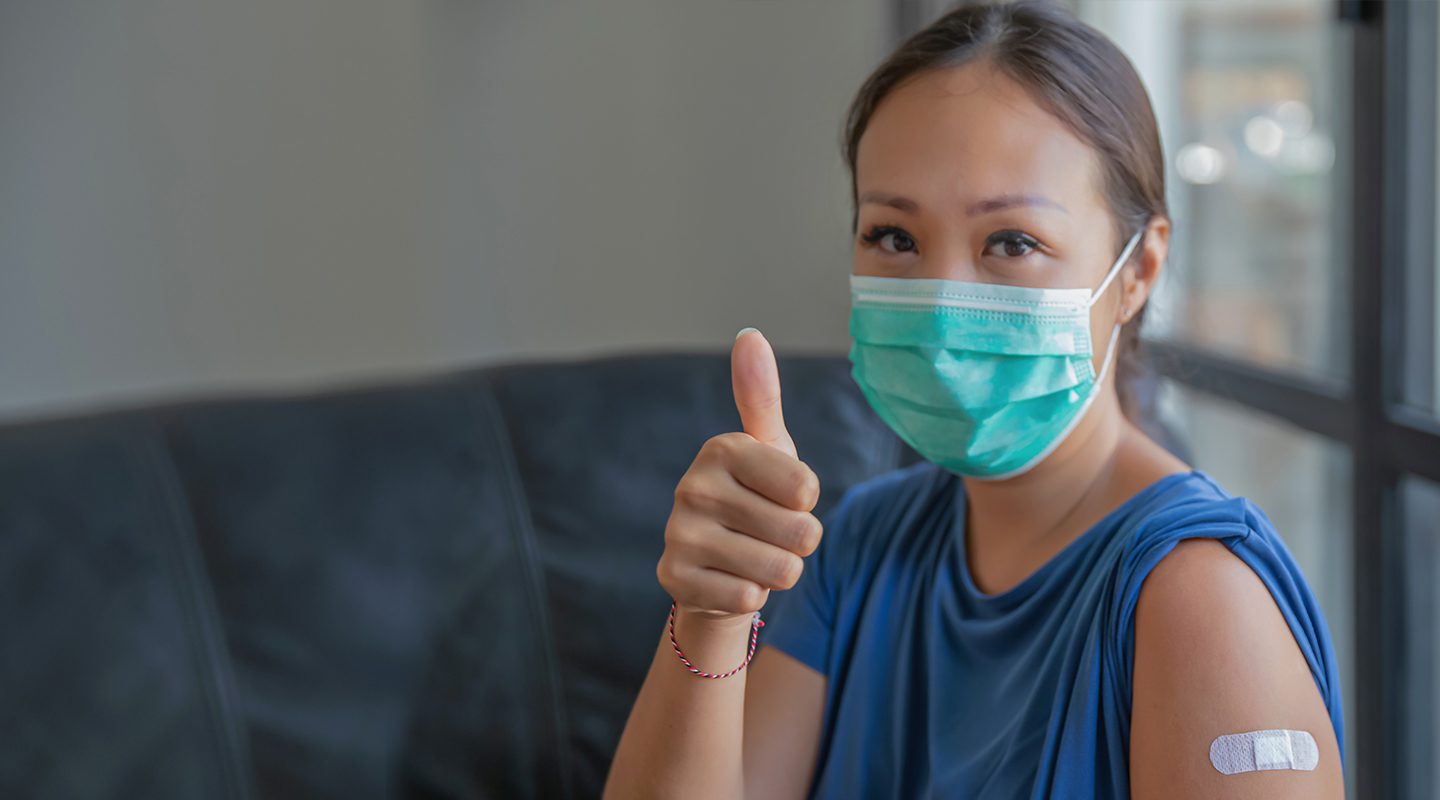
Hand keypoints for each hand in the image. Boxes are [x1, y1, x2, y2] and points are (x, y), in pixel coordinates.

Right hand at [657, 329, 822, 622]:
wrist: (716, 568)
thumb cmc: (756, 500)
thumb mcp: (768, 449)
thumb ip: (763, 396)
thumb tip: (749, 334)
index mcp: (722, 448)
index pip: (806, 488)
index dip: (807, 502)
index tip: (782, 497)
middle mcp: (693, 487)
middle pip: (800, 532)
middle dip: (799, 543)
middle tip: (770, 534)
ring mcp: (679, 535)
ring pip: (780, 570)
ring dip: (779, 571)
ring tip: (754, 556)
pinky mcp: (673, 580)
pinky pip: (750, 598)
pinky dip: (752, 596)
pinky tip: (731, 579)